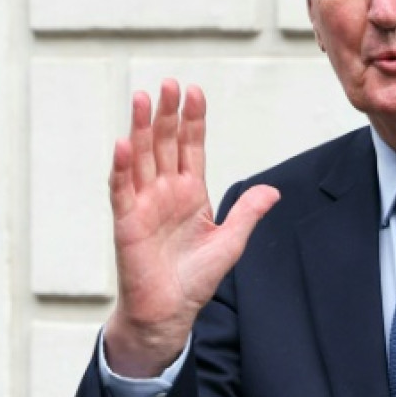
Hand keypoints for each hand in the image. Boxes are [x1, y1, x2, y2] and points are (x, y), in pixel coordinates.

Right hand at [102, 80, 279, 377]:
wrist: (170, 312)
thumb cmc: (196, 278)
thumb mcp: (232, 242)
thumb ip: (248, 213)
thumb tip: (273, 190)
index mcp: (191, 193)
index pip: (191, 148)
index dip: (193, 121)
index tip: (195, 92)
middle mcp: (165, 192)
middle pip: (165, 144)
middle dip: (167, 114)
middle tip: (169, 84)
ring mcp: (144, 204)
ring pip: (142, 158)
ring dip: (141, 128)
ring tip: (143, 98)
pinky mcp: (127, 222)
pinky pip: (122, 189)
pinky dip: (123, 167)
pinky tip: (125, 143)